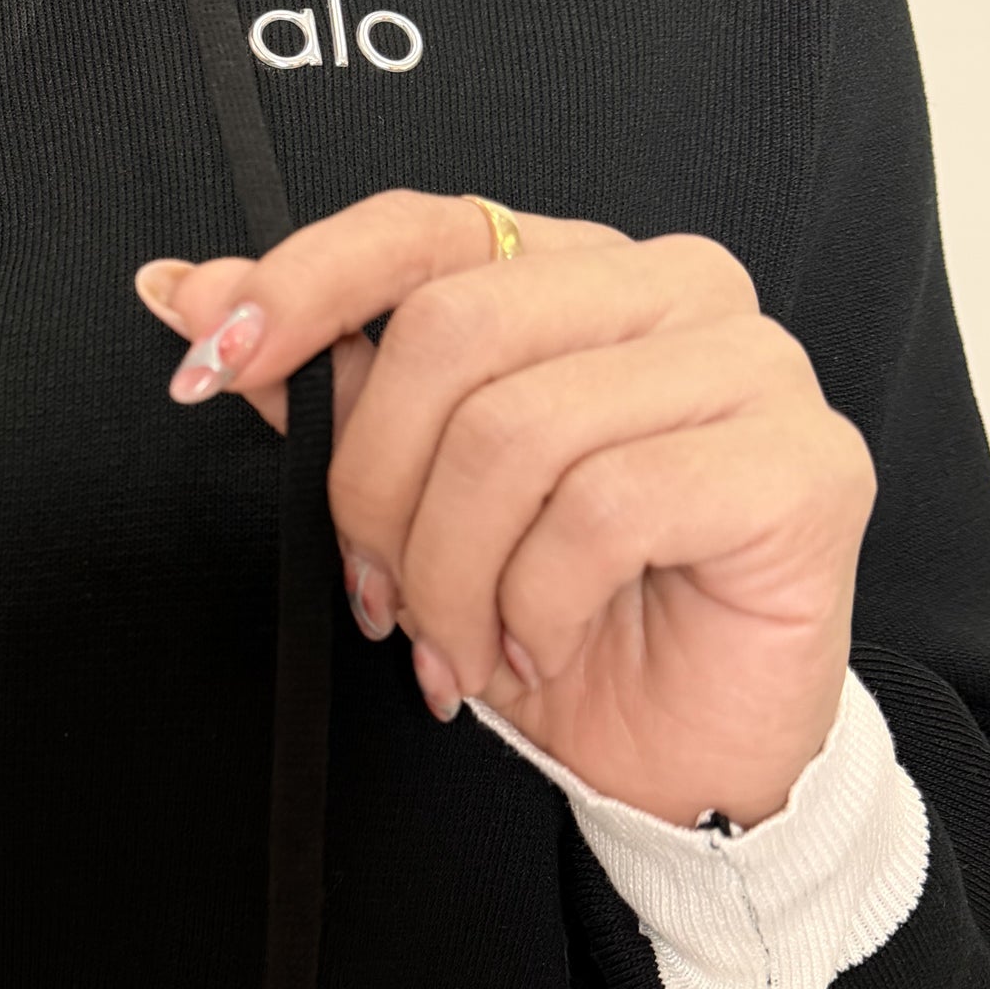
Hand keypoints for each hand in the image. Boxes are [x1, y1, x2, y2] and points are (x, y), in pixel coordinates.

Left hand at [133, 188, 876, 828]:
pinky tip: (544, 644)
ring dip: (454, 573)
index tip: (207, 365)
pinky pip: (604, 510)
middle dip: (377, 490)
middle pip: (454, 332)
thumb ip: (322, 382)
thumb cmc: (559, 619)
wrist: (680, 761)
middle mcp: (674, 290)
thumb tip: (185, 291)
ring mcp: (753, 367)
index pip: (421, 227)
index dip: (303, 287)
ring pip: (519, 431)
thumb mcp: (413, 495)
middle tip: (380, 595)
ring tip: (465, 644)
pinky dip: (539, 604)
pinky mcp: (804, 465)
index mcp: (575, 270)